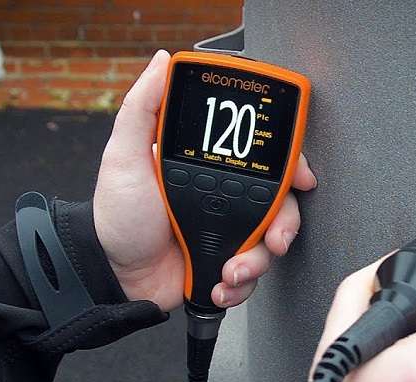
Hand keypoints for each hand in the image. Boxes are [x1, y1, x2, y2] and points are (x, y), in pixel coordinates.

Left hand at [93, 50, 316, 311]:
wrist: (114, 275)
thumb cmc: (117, 216)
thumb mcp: (124, 156)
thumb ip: (143, 109)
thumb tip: (162, 62)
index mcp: (209, 165)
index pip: (261, 155)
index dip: (289, 164)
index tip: (300, 177)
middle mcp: (225, 195)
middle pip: (280, 201)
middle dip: (284, 223)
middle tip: (273, 238)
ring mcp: (228, 229)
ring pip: (271, 240)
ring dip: (258, 259)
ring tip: (231, 270)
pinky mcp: (226, 263)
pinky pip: (254, 273)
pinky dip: (242, 285)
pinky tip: (220, 284)